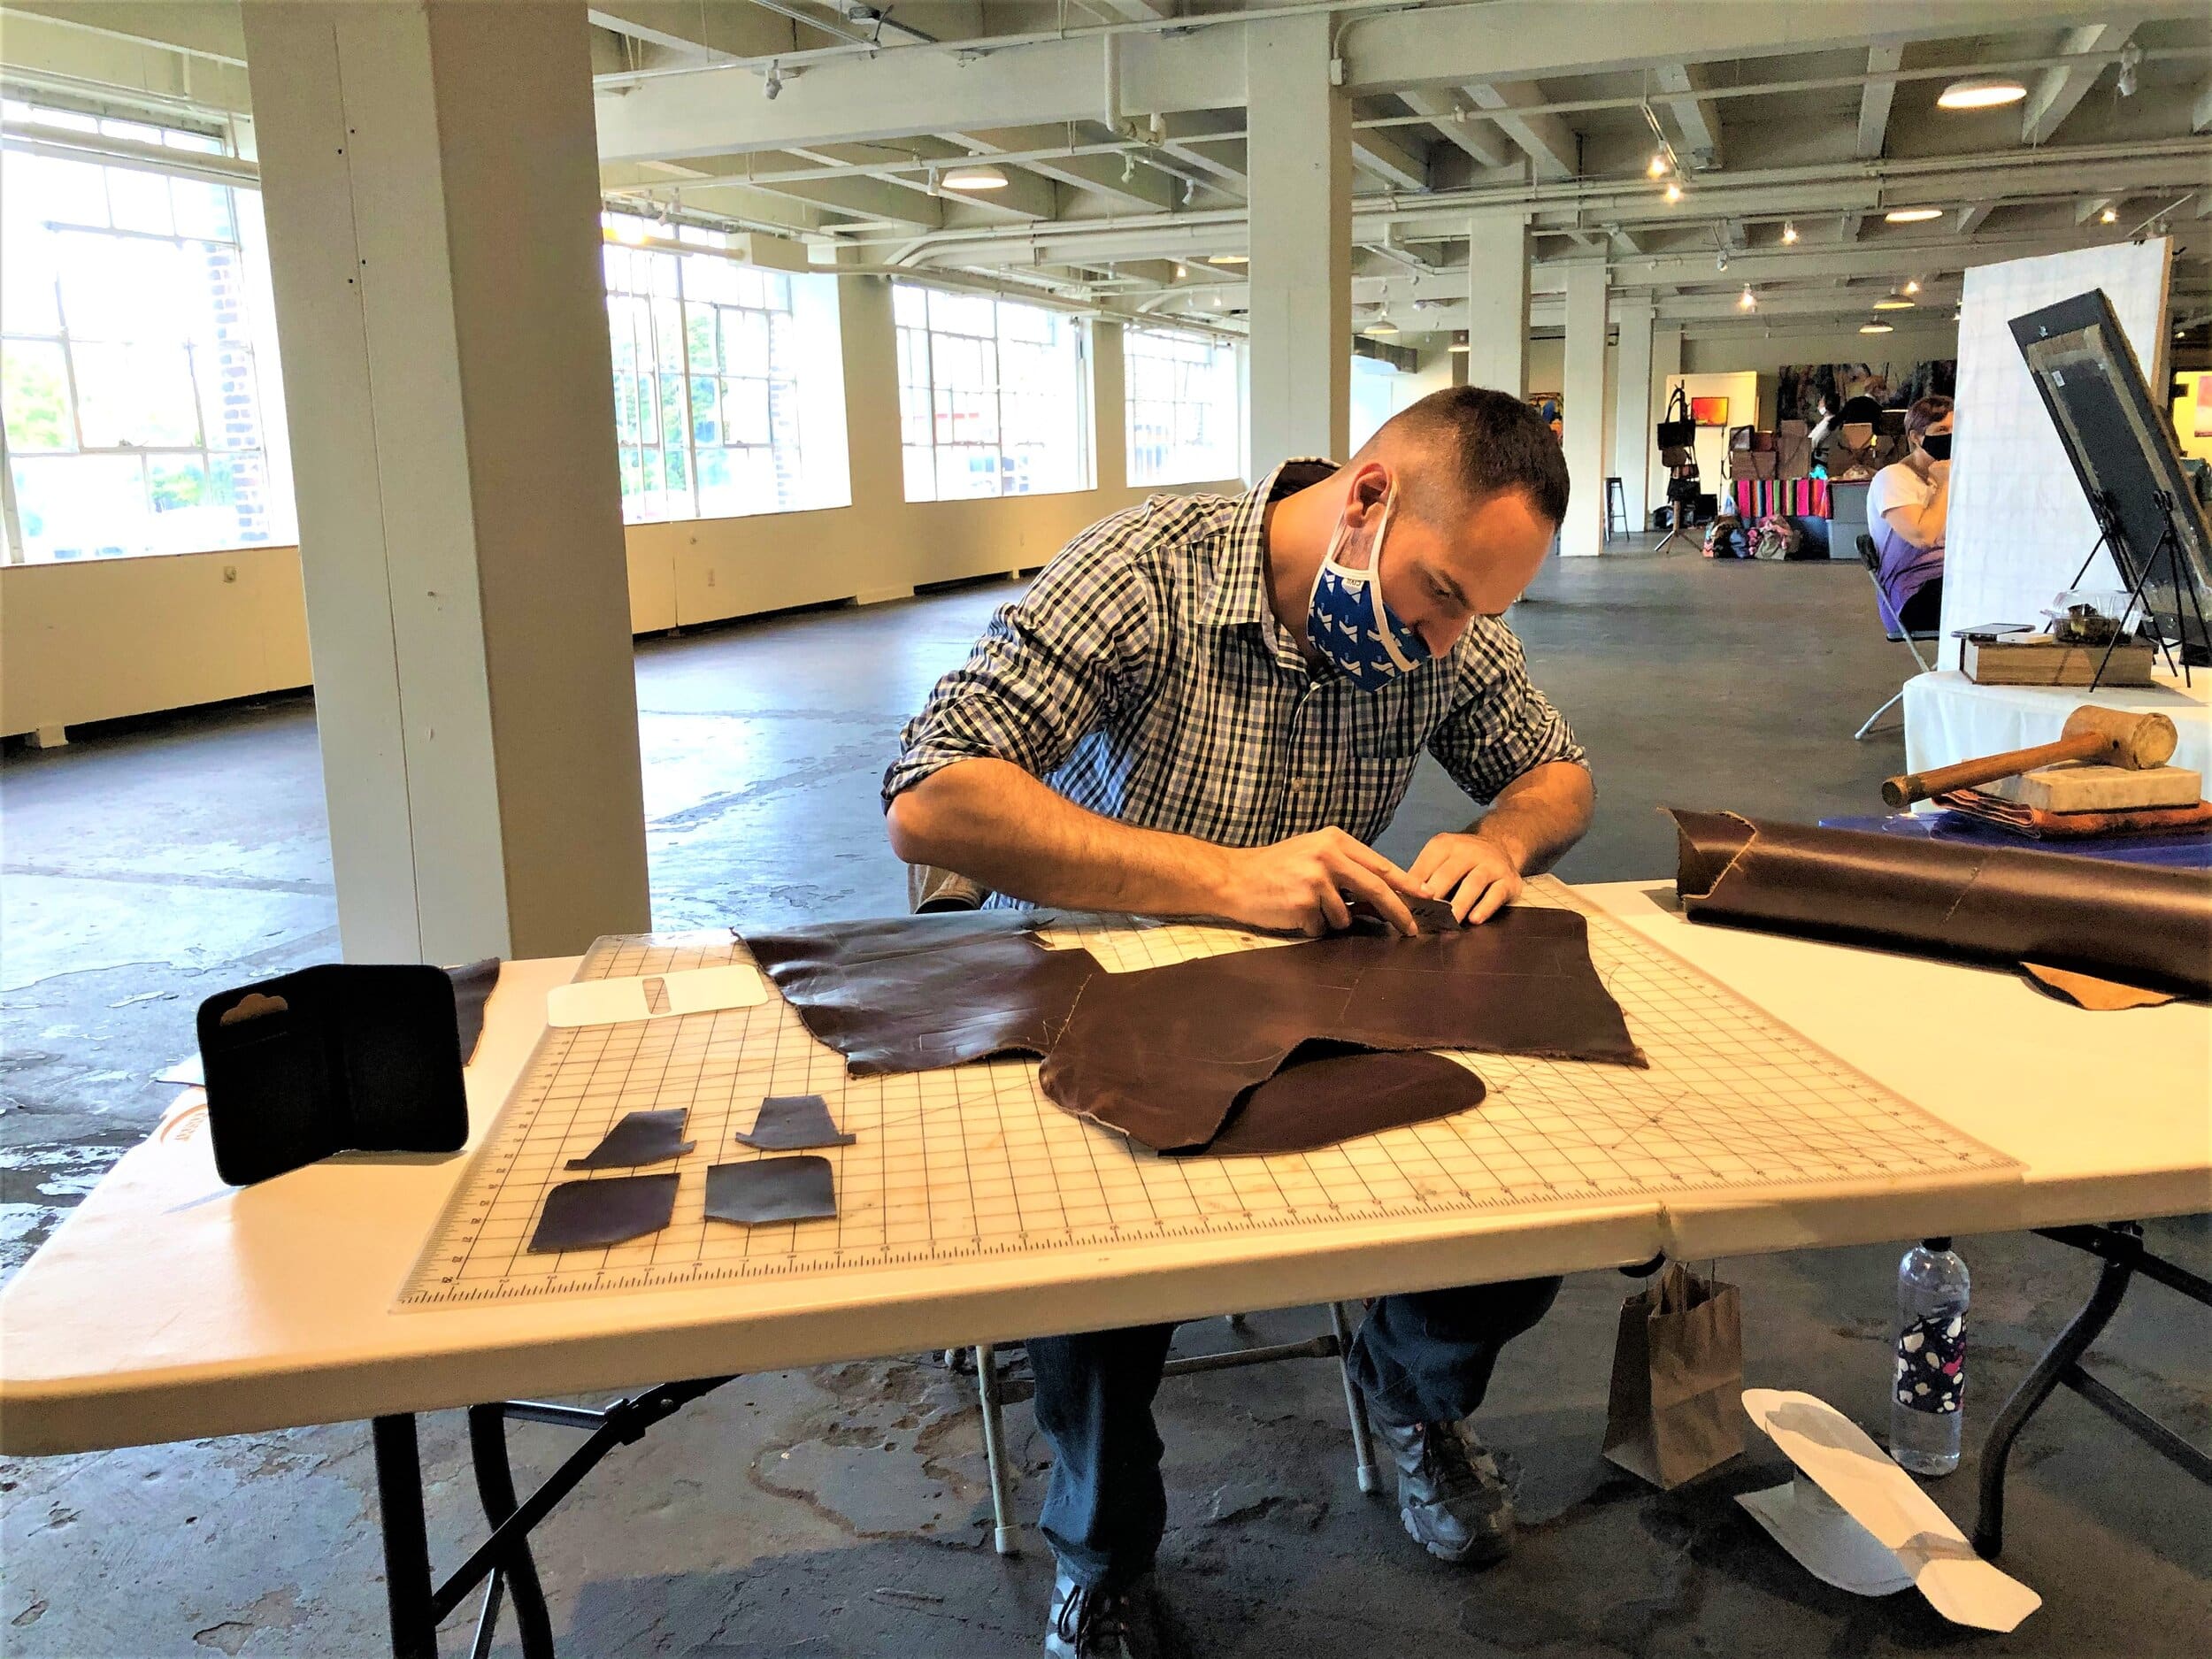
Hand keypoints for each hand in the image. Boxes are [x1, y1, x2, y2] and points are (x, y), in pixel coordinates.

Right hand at [1213, 828, 1426, 935]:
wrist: (1233, 877)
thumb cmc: (1275, 868)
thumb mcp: (1313, 854)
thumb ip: (1346, 869)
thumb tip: (1383, 895)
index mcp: (1334, 841)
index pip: (1380, 865)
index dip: (1407, 884)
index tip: (1427, 897)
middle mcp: (1328, 856)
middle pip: (1376, 889)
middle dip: (1398, 912)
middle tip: (1411, 930)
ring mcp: (1315, 880)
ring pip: (1345, 916)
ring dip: (1330, 920)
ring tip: (1303, 905)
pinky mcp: (1303, 903)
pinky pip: (1321, 928)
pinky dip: (1311, 927)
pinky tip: (1291, 912)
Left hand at [1410, 830, 1524, 923]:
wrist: (1503, 845)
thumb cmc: (1462, 860)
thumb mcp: (1440, 858)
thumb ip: (1420, 876)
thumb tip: (1391, 899)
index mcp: (1445, 845)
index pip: (1426, 864)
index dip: (1413, 884)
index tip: (1401, 903)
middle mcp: (1468, 851)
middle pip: (1448, 873)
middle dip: (1435, 894)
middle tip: (1422, 915)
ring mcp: (1490, 865)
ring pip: (1473, 883)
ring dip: (1460, 903)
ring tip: (1449, 921)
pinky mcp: (1508, 880)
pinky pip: (1496, 894)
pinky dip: (1485, 907)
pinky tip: (1474, 920)